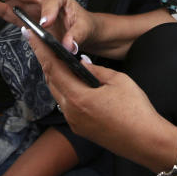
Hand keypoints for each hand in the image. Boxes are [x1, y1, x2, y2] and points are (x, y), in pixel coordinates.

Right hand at [0, 0, 94, 52]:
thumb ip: (76, 36)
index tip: (46, 24)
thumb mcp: (85, 30)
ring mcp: (31, 6)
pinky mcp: (24, 16)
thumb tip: (68, 46)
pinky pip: (7, 10)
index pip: (51, 1)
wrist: (81, 29)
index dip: (48, 11)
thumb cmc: (84, 25)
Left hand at [25, 31, 175, 168]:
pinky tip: (72, 82)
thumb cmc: (136, 110)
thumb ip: (95, 70)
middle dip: (45, 61)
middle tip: (41, 44)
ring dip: (55, 76)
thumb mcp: (118, 80)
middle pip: (51, 81)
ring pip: (58, 94)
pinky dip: (66, 90)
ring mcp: (75, 122)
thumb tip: (81, 63)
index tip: (30, 34)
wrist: (146, 141)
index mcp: (78, 97)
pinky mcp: (82, 129)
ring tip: (55, 60)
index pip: (52, 67)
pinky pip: (67, 106)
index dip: (40, 49)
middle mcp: (71, 111)